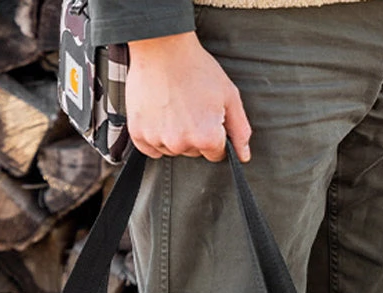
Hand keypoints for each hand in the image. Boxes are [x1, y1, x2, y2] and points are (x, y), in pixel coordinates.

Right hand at [126, 32, 251, 161]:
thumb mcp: (229, 95)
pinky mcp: (138, 134)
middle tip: (190, 105)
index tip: (208, 116)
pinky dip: (154, 136)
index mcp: (207, 138)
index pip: (216, 154)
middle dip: (195, 134)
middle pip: (193, 152)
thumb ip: (239, 130)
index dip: (215, 135)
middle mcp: (181, 144)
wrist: (161, 47)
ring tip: (173, 106)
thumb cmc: (196, 68)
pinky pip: (150, 148)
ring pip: (172, 150)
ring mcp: (158, 140)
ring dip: (174, 135)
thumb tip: (244, 156)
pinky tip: (159, 114)